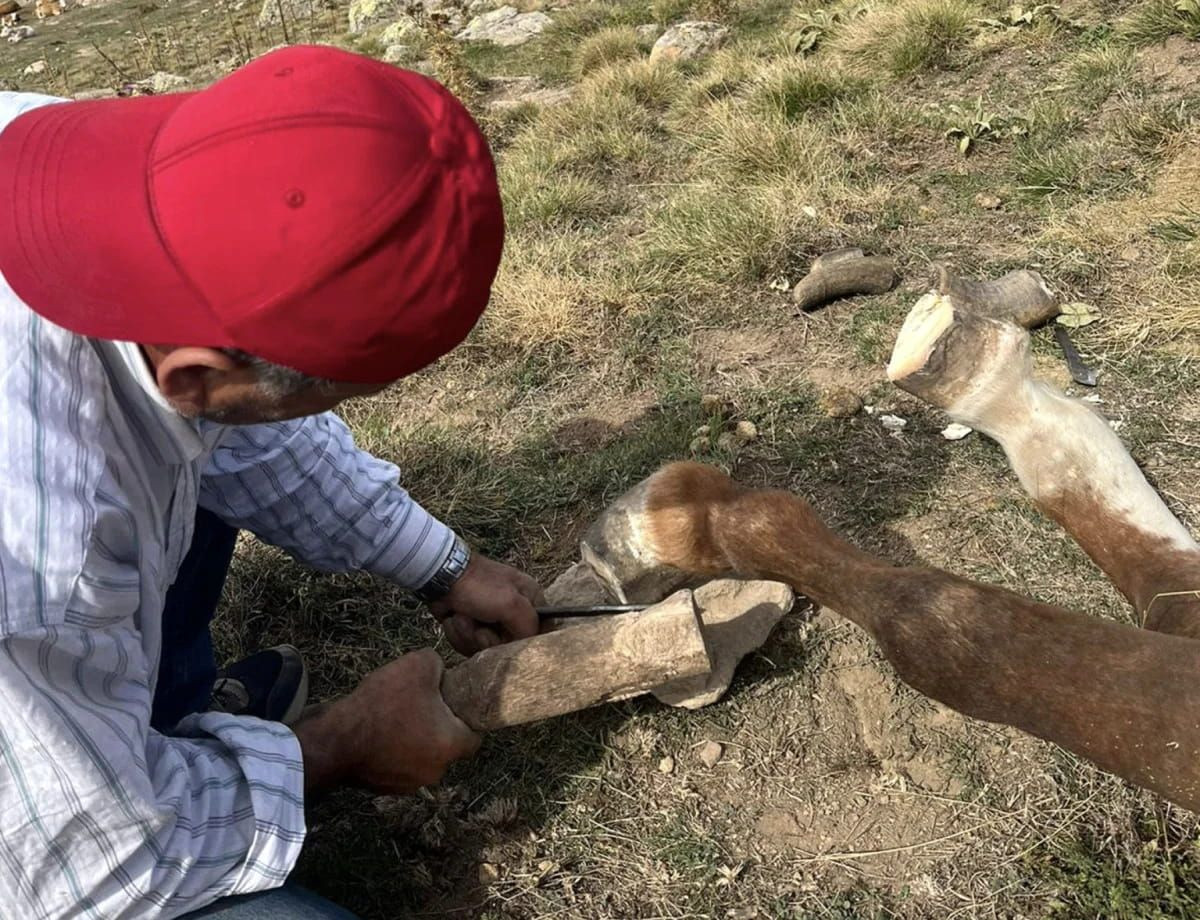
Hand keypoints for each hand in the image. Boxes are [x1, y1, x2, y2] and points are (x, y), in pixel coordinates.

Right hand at [295, 649, 478, 795]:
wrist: (334, 739)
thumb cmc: (382, 703)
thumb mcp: (418, 665)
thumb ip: (438, 665)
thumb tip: (439, 671)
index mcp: (451, 746)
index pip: (475, 735)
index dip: (467, 714)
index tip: (454, 700)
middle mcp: (435, 771)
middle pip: (447, 744)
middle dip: (438, 724)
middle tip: (421, 702)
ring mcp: (408, 784)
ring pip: (421, 755)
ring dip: (414, 737)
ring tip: (395, 714)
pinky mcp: (383, 787)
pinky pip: (397, 764)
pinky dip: (392, 749)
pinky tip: (378, 730)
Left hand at [429, 553, 544, 654]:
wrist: (440, 578)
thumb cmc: (478, 586)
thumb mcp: (511, 603)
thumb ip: (529, 626)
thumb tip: (528, 643)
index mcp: (531, 599)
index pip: (539, 632)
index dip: (522, 641)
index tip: (507, 637)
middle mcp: (514, 611)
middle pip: (509, 645)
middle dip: (487, 639)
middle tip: (479, 625)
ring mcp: (492, 620)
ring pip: (486, 648)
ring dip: (469, 635)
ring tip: (462, 616)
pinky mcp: (472, 627)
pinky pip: (469, 645)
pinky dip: (458, 634)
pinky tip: (454, 618)